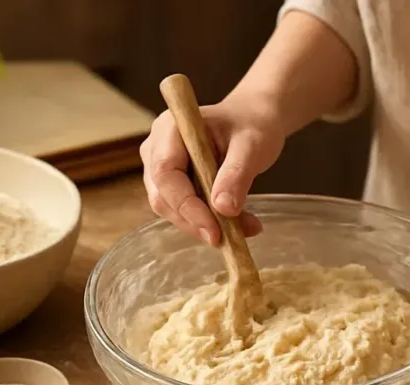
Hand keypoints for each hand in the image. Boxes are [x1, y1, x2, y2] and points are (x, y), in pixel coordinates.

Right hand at [140, 94, 284, 245]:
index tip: (214, 231)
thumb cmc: (251, 125)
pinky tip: (237, 225)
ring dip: (205, 226)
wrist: (252, 122)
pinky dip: (208, 224)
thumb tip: (223, 208)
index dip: (186, 205)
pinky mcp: (171, 188)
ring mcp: (160, 170)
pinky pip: (183, 213)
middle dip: (196, 222)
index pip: (165, 173)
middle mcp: (157, 149)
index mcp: (170, 128)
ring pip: (172, 211)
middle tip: (234, 237)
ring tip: (245, 228)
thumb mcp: (252, 145)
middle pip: (164, 197)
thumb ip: (236, 174)